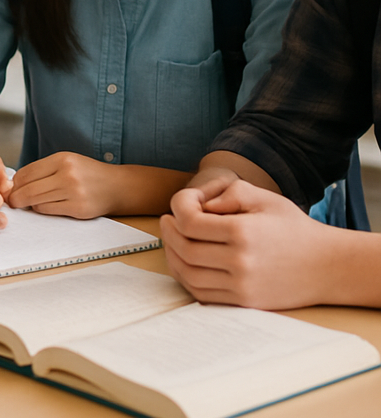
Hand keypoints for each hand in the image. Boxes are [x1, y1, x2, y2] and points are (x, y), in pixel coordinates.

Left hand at [7, 152, 122, 218]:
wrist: (117, 186)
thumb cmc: (87, 173)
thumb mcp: (66, 161)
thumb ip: (43, 169)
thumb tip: (15, 182)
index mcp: (62, 159)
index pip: (26, 172)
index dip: (14, 182)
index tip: (10, 188)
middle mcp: (67, 174)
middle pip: (28, 189)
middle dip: (16, 197)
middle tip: (12, 201)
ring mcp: (73, 193)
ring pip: (36, 202)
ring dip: (28, 204)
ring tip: (29, 203)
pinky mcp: (78, 209)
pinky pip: (48, 211)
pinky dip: (41, 210)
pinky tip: (44, 206)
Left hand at [161, 179, 331, 308]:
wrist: (328, 266)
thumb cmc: (293, 227)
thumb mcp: (263, 197)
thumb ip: (228, 192)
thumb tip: (199, 205)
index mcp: (243, 232)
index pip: (189, 221)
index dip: (179, 205)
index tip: (185, 200)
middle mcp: (240, 262)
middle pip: (184, 248)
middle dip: (169, 230)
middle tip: (168, 220)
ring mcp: (241, 286)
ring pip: (188, 274)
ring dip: (172, 255)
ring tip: (172, 239)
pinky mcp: (244, 303)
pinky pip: (201, 294)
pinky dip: (185, 277)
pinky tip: (184, 261)